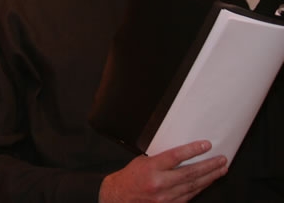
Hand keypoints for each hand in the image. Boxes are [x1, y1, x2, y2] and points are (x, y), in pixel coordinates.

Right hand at [99, 140, 227, 201]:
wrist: (121, 196)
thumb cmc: (131, 177)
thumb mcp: (143, 161)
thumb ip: (162, 159)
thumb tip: (182, 152)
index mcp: (151, 168)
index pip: (176, 157)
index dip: (193, 150)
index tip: (206, 145)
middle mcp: (159, 183)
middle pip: (190, 173)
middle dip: (209, 166)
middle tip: (222, 159)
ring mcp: (165, 197)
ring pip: (193, 186)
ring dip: (210, 177)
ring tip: (221, 170)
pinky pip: (190, 196)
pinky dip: (200, 188)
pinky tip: (208, 182)